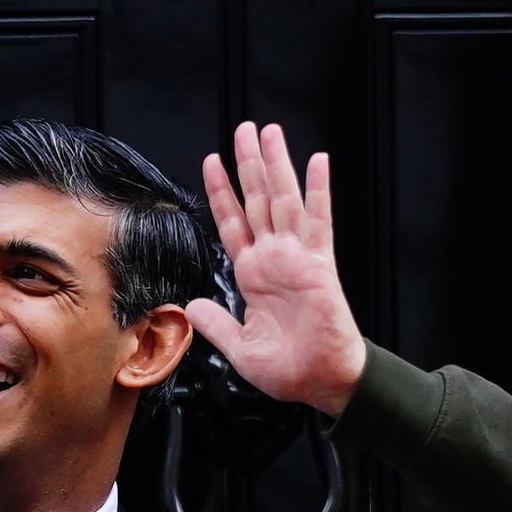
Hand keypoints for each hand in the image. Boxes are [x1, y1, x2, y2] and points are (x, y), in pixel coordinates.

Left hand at [189, 122, 367, 415]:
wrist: (321, 382)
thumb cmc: (288, 369)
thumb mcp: (240, 348)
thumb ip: (216, 324)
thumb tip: (190, 305)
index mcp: (252, 274)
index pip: (232, 223)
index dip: (221, 192)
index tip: (211, 162)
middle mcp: (273, 258)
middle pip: (256, 199)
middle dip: (248, 163)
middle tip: (243, 128)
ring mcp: (297, 257)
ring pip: (282, 200)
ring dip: (275, 165)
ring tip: (268, 131)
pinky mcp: (320, 264)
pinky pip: (318, 220)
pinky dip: (318, 190)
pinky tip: (316, 161)